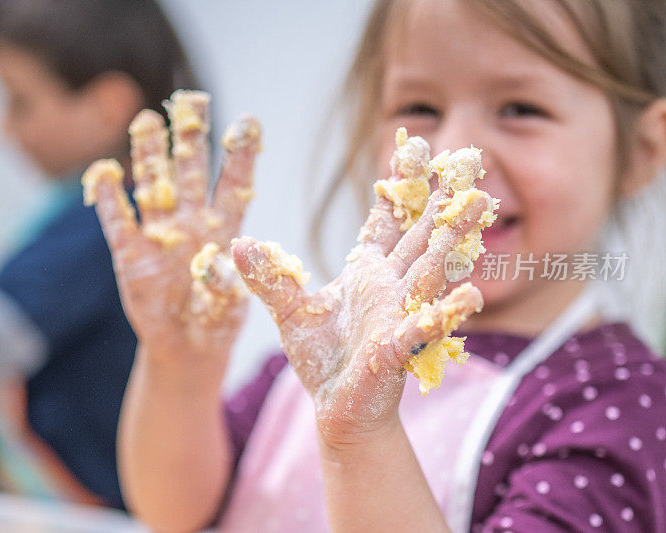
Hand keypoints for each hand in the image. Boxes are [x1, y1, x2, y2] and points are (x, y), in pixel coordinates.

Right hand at [83, 90, 260, 365]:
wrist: (186, 347)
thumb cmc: (216, 321)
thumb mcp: (229, 306)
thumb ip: (224, 283)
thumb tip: (214, 260)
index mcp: (224, 229)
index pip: (234, 185)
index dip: (240, 155)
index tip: (249, 122)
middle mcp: (191, 223)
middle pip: (190, 172)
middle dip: (190, 137)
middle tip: (191, 100)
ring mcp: (159, 235)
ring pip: (153, 186)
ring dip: (149, 156)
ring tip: (147, 120)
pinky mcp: (130, 255)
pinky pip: (117, 222)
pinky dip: (110, 199)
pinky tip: (104, 171)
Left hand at [232, 130, 496, 447]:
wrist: (337, 406)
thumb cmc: (322, 357)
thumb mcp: (289, 309)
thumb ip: (269, 276)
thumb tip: (238, 243)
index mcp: (367, 272)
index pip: (386, 221)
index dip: (398, 186)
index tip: (413, 146)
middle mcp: (390, 287)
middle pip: (419, 235)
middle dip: (440, 199)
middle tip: (464, 158)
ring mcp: (398, 315)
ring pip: (430, 270)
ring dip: (454, 238)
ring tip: (479, 203)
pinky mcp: (396, 349)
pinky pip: (422, 329)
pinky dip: (444, 314)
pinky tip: (471, 295)